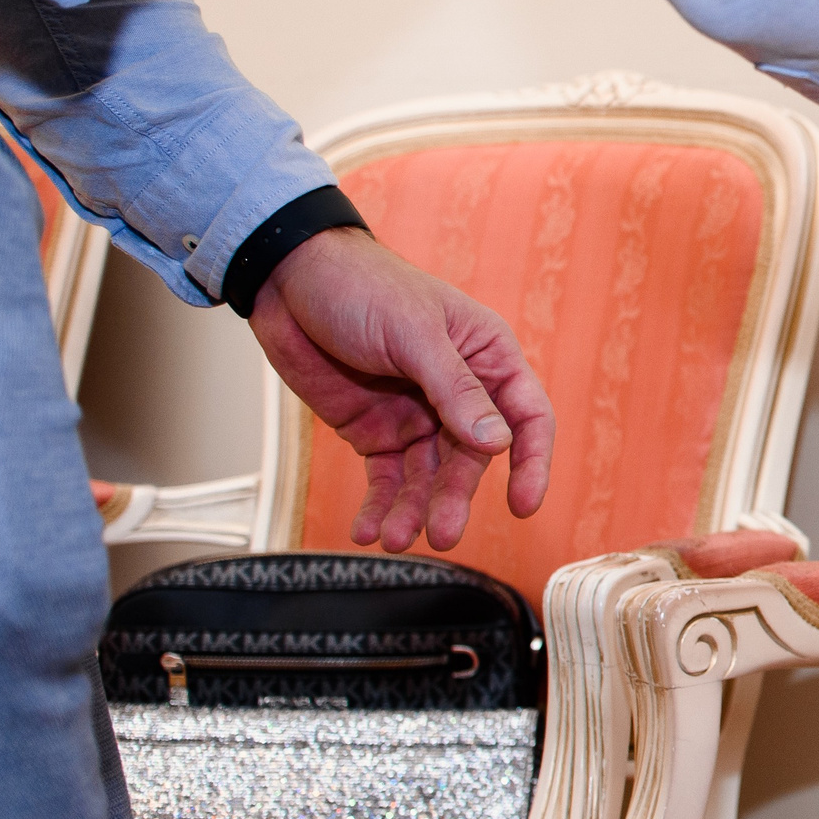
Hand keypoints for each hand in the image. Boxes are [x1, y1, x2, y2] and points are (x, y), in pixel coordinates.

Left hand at [248, 228, 555, 552]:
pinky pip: (386, 479)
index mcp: (486, 356)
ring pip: (428, 477)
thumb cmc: (361, 286)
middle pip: (473, 458)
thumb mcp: (412, 332)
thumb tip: (498, 442)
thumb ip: (455, 389)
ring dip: (414, 510)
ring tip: (396, 538)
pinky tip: (368, 530)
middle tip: (442, 532)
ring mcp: (418, 415)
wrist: (287, 280)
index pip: (526, 416)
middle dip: (455, 497)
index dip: (531, 461)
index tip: (523, 504)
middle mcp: (458, 392)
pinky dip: (380, 506)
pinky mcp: (377, 432)